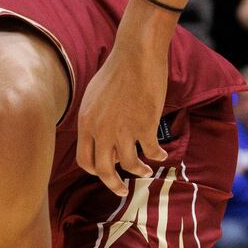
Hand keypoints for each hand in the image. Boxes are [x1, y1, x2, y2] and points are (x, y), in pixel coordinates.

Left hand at [76, 23, 169, 195]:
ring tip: (146, 171)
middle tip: (121, 191)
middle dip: (113, 184)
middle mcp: (101, 130)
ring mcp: (123, 129)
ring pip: (129, 165)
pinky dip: (158, 156)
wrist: (135, 55)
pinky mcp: (145, 125)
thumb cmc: (116, 72)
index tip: (106, 173)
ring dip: (139, 171)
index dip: (95, 170)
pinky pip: (152, 150)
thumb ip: (94, 120)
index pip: (84, 160)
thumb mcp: (93, 97)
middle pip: (103, 170)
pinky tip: (162, 155)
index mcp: (86, 123)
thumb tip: (100, 139)